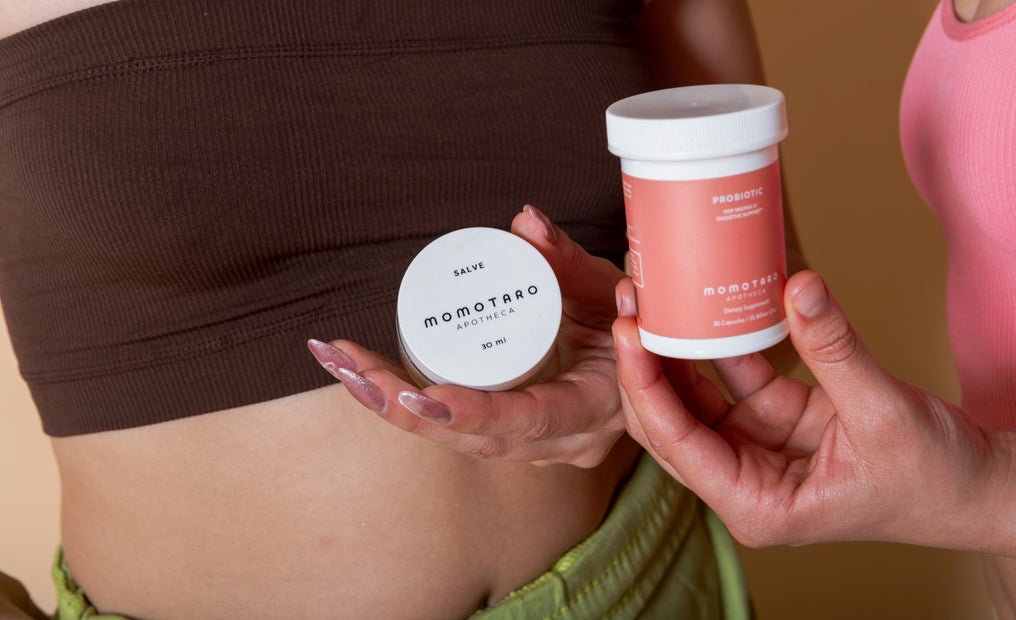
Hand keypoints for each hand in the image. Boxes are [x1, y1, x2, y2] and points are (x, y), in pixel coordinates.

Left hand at [308, 206, 629, 467]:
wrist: (645, 359)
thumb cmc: (629, 323)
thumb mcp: (606, 286)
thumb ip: (567, 257)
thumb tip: (526, 223)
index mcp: (595, 406)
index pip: (533, 419)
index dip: (479, 413)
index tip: (426, 396)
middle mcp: (562, 440)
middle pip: (475, 440)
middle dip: (408, 409)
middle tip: (354, 370)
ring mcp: (534, 446)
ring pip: (454, 440)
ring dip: (392, 405)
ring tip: (340, 365)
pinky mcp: (509, 437)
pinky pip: (452, 430)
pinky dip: (403, 404)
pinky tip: (357, 377)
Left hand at [613, 270, 998, 547]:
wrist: (977, 486)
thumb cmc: (935, 479)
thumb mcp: (883, 412)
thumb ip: (834, 348)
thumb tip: (797, 285)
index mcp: (756, 505)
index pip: (677, 444)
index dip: (645, 386)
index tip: (629, 332)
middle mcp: (744, 481)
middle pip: (669, 421)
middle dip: (644, 363)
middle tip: (632, 300)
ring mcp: (756, 448)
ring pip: (695, 396)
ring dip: (674, 348)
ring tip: (653, 292)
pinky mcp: (775, 418)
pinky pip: (735, 374)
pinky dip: (721, 339)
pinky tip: (704, 299)